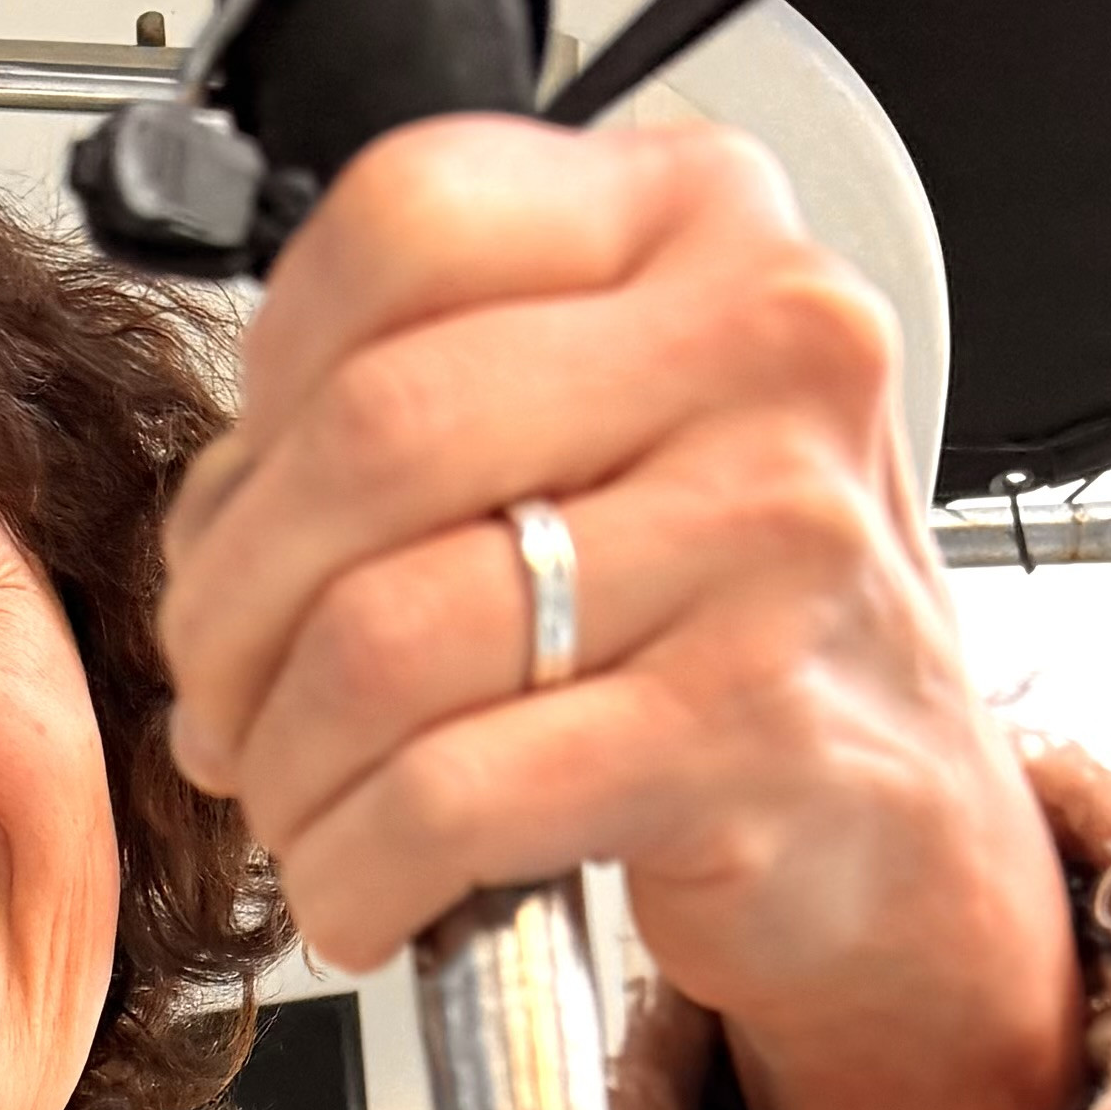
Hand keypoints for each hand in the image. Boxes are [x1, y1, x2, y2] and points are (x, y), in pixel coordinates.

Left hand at [157, 118, 1085, 1109]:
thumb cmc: (726, 617)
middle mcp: (762, 343)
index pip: (402, 224)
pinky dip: (358, 869)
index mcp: (699, 219)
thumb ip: (425, 399)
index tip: (248, 513)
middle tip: (223, 700)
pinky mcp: (745, 728)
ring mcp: (770, 534)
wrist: (895, 820)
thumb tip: (215, 526)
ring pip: (387, 634)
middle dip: (233, 609)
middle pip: (370, 437)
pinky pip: (453, 794)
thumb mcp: (608, 430)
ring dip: (285, 761)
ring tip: (295, 803)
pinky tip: (365, 890)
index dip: (266, 390)